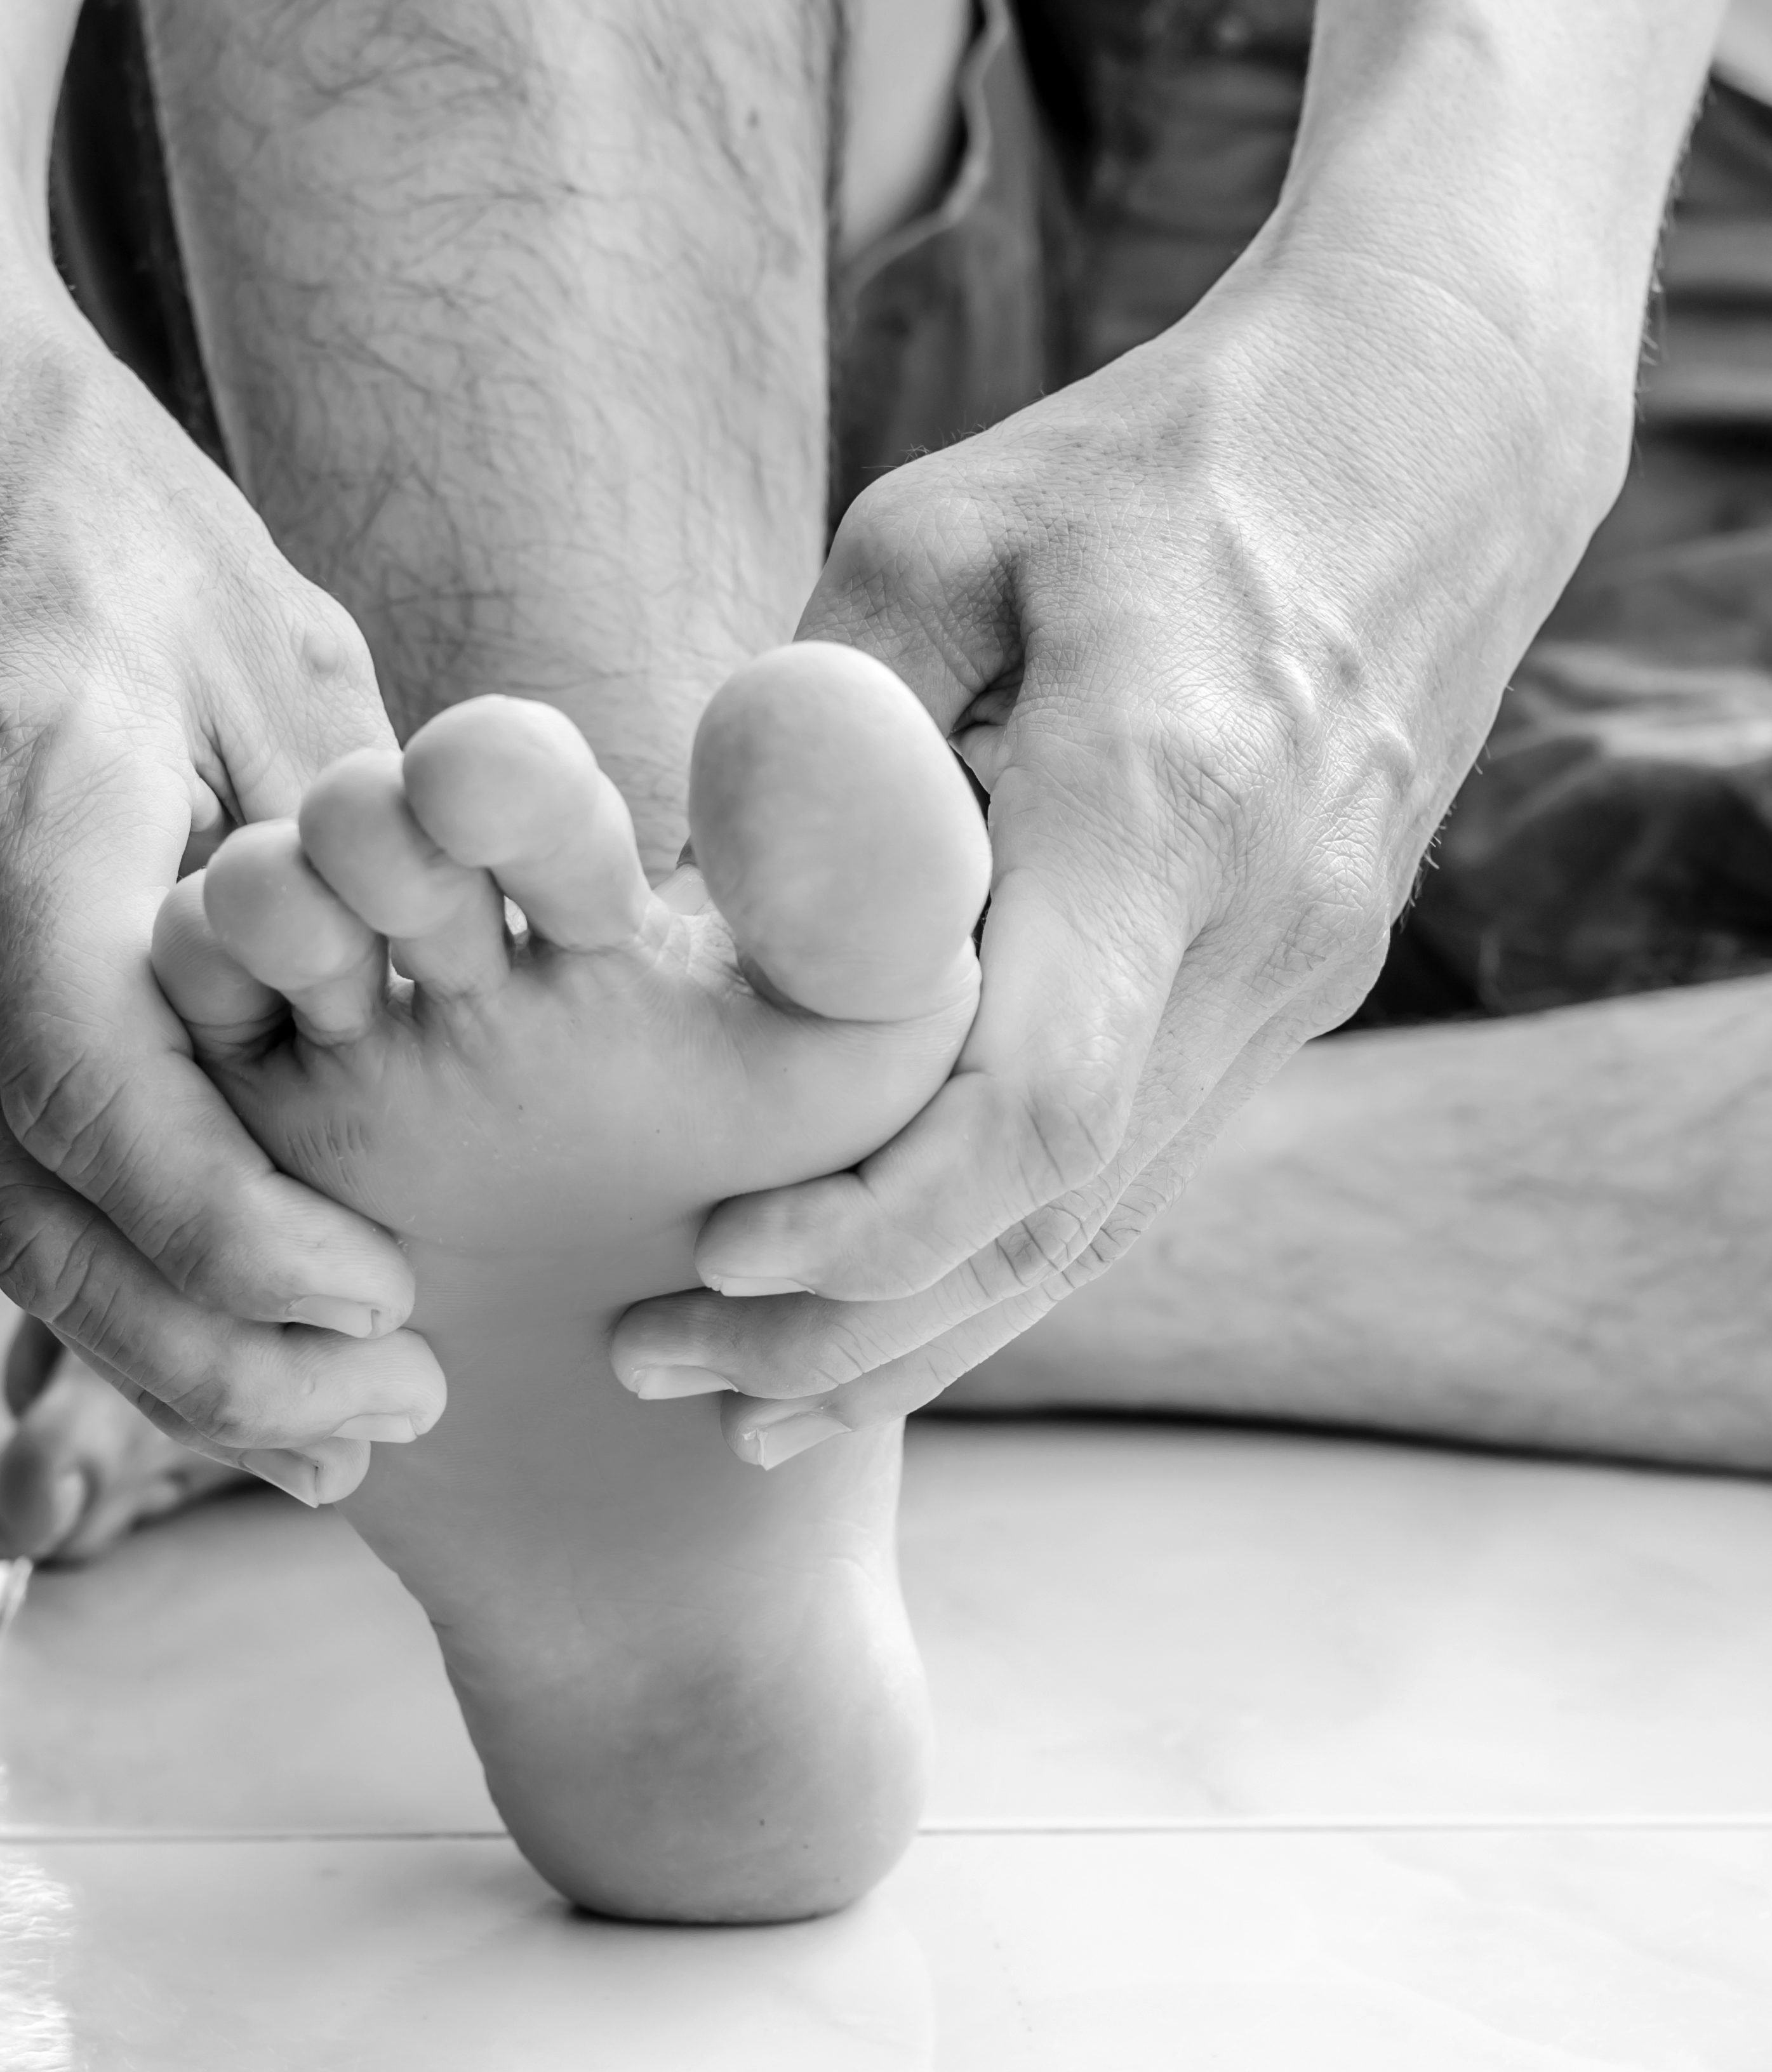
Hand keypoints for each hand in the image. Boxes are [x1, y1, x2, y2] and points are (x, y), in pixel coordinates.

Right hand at [0, 276, 442, 1502]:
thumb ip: (338, 847)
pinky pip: (54, 1202)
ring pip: (38, 1243)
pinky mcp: (1, 1038)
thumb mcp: (278, 673)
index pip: (88, 1078)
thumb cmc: (159, 573)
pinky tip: (270, 1383)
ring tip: (352, 1441)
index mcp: (37, 842)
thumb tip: (446, 1004)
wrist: (10, 516)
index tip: (376, 1293)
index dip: (224, 1218)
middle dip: (220, 1343)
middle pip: (49, 1211)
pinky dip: (158, 1307)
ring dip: (190, 1366)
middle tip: (399, 1409)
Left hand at [611, 241, 1630, 1462]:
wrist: (1430, 442)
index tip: (711, 1253)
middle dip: (852, 1327)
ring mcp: (1305, 974)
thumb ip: (817, 723)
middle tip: (665, 1373)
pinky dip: (1023, 1248)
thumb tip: (680, 897)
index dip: (866, 1220)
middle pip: (1054, 1214)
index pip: (1028, 1105)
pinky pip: (1152, 1158)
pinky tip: (917, 1299)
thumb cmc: (1160, 463)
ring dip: (933, 1327)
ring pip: (1108, 1218)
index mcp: (1158, 803)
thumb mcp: (944, 535)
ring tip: (768, 1399)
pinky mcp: (1309, 982)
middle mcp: (1256, 929)